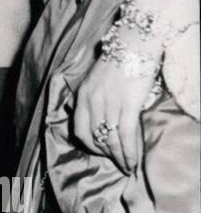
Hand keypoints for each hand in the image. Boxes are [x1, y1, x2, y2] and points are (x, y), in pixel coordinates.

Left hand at [72, 54, 157, 174]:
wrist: (133, 44)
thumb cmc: (116, 60)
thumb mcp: (92, 79)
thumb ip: (88, 98)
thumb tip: (84, 113)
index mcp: (82, 96)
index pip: (79, 130)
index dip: (90, 146)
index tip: (100, 153)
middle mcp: (92, 102)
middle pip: (96, 138)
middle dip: (107, 155)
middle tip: (117, 163)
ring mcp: (110, 104)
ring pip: (111, 141)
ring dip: (120, 158)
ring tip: (127, 167)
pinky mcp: (128, 105)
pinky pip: (126, 136)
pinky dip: (130, 153)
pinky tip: (133, 162)